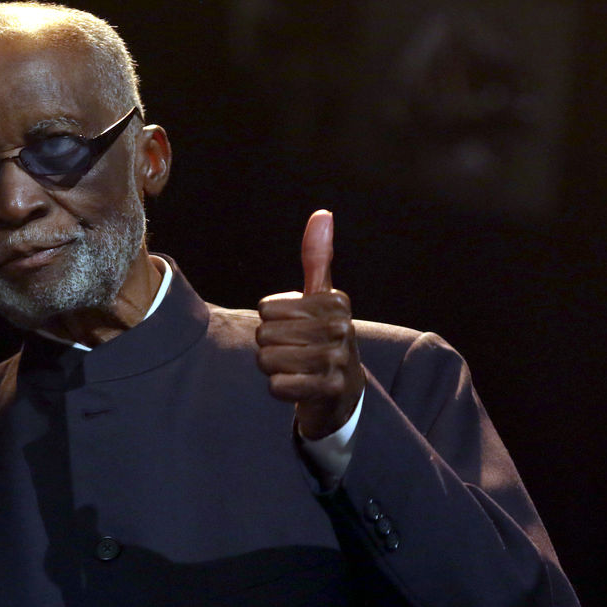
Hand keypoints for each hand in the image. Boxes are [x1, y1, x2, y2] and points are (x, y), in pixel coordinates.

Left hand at [256, 210, 364, 439]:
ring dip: (273, 368)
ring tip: (296, 368)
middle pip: (264, 335)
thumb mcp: (321, 297)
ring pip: (267, 360)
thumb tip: (322, 213)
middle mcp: (341, 327)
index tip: (296, 328)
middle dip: (271, 347)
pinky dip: (280, 389)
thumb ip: (318, 257)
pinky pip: (277, 385)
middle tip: (295, 352)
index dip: (272, 321)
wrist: (342, 393)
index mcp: (335, 301)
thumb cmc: (322, 338)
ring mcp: (338, 359)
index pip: (266, 309)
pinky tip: (298, 386)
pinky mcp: (330, 389)